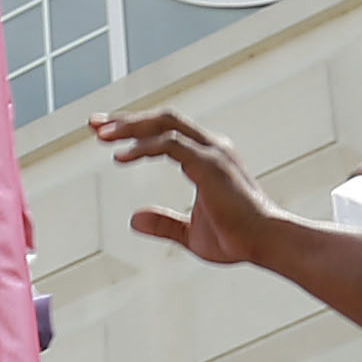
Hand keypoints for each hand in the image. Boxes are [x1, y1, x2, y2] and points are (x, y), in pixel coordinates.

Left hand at [92, 108, 282, 266]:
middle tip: (94, 124)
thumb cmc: (238, 238)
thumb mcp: (190, 233)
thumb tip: (133, 219)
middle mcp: (210, 147)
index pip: (165, 132)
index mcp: (206, 157)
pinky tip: (120, 157)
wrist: (267, 243)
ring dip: (130, 127)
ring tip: (101, 135)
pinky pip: (170, 144)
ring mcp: (211, 151)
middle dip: (126, 119)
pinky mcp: (209, 163)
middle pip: (162, 118)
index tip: (104, 133)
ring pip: (164, 124)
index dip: (134, 130)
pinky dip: (143, 147)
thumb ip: (164, 223)